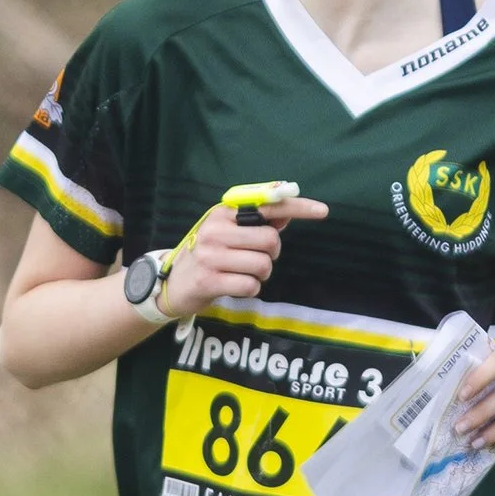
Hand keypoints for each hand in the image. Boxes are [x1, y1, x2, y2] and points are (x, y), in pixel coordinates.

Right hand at [159, 192, 329, 317]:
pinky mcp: (209, 280)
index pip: (267, 206)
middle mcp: (215, 230)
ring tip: (242, 273)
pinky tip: (234, 286)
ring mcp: (211, 256)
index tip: (323, 211)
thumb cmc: (208, 256)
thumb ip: (257, 224)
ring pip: (264, 265)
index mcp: (223, 214)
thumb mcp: (227, 234)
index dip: (297, 207)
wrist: (171, 284)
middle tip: (255, 259)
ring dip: (261, 274)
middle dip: (271, 254)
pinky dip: (250, 289)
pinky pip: (251, 285)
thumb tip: (287, 214)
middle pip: (271, 240)